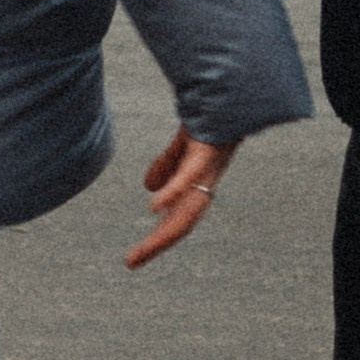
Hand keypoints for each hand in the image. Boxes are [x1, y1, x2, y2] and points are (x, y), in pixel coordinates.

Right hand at [124, 128, 238, 267]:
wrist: (228, 96)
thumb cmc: (209, 120)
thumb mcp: (181, 146)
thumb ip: (166, 165)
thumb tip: (148, 188)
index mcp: (198, 185)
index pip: (178, 219)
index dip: (159, 240)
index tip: (135, 258)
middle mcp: (205, 184)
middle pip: (182, 223)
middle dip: (157, 244)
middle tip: (131, 263)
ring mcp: (208, 171)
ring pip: (187, 210)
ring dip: (164, 232)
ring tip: (144, 250)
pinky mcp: (206, 153)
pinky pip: (189, 178)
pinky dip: (172, 194)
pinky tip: (155, 206)